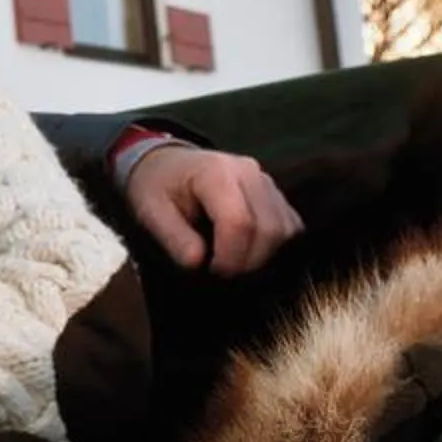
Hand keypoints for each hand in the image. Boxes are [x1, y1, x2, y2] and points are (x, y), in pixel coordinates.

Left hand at [126, 144, 302, 275]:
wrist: (168, 164)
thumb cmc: (157, 187)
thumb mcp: (149, 210)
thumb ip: (173, 236)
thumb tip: (197, 263)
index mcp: (215, 172)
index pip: (239, 222)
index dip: (230, 257)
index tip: (213, 274)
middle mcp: (249, 172)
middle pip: (270, 228)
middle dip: (249, 261)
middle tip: (223, 276)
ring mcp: (267, 182)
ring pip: (287, 229)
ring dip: (265, 257)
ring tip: (234, 266)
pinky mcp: (276, 194)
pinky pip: (292, 226)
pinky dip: (277, 248)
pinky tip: (251, 257)